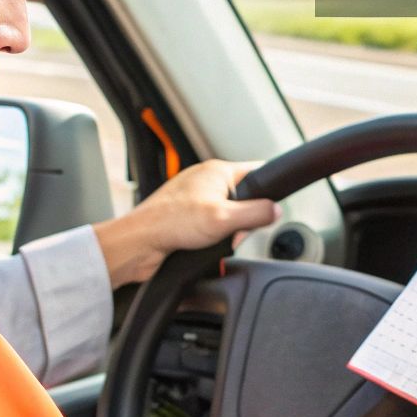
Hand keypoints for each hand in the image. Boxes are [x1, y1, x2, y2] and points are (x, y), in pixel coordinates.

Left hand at [91, 160, 279, 286]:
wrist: (140, 244)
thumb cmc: (171, 222)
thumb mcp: (225, 219)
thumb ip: (256, 213)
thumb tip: (277, 210)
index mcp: (217, 170)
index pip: (257, 171)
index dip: (268, 191)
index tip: (268, 209)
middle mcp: (206, 181)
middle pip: (245, 199)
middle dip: (244, 221)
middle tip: (232, 233)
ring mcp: (195, 199)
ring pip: (229, 216)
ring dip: (227, 232)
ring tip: (213, 240)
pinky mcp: (187, 217)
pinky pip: (212, 227)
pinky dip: (213, 238)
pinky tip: (203, 245)